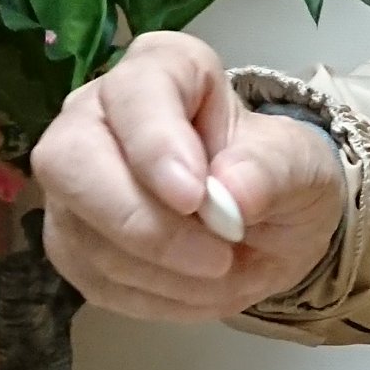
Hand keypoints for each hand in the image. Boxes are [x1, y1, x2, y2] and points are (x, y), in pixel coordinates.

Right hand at [35, 30, 347, 319]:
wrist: (268, 225)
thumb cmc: (276, 175)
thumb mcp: (299, 166)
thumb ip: (271, 170)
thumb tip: (231, 193)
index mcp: (163, 70)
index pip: (135, 90)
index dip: (155, 144)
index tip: (194, 197)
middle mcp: (98, 115)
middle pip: (70, 160)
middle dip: (139, 222)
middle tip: (214, 258)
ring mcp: (75, 181)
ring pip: (80, 232)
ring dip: (161, 273)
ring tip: (226, 273)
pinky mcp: (71, 241)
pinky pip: (92, 279)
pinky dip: (153, 298)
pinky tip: (197, 291)